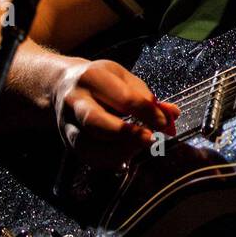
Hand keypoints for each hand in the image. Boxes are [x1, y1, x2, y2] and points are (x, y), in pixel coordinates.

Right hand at [52, 59, 179, 168]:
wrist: (63, 85)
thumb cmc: (101, 81)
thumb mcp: (124, 78)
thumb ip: (147, 97)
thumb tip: (172, 114)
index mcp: (92, 77)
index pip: (123, 98)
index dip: (147, 113)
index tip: (164, 122)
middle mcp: (75, 101)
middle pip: (96, 122)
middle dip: (126, 134)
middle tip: (150, 139)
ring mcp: (68, 123)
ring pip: (89, 145)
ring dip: (119, 151)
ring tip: (141, 145)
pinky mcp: (69, 142)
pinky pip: (89, 157)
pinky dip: (111, 159)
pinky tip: (128, 152)